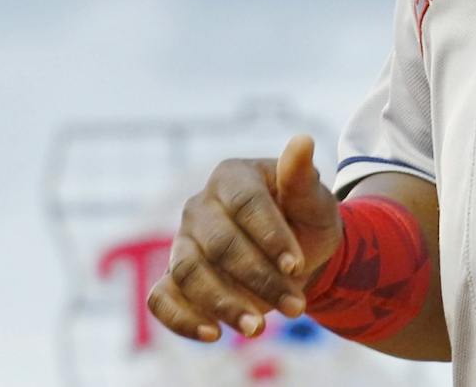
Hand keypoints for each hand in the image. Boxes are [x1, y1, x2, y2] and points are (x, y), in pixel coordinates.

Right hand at [147, 134, 342, 342]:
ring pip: (188, 272)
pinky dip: (182, 319)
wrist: (296, 257)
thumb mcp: (314, 201)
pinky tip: (213, 335)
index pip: (246, 204)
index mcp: (232, 177)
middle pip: (219, 243)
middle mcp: (200, 206)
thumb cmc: (305, 220)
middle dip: (258, 278)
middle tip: (294, 306)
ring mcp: (181, 242)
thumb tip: (302, 140)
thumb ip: (302, 177)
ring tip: (258, 328)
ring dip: (223, 304)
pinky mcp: (172, 278)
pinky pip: (161, 299)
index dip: (271, 236)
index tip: (297, 265)